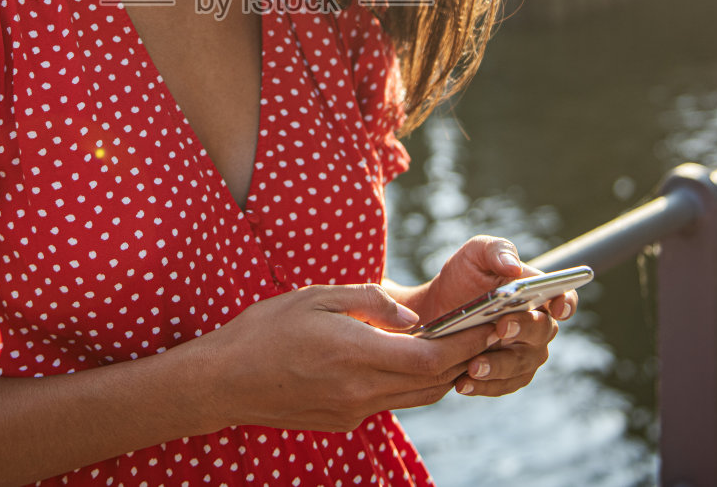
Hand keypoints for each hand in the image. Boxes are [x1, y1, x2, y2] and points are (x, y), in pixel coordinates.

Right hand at [194, 282, 501, 432]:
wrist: (223, 381)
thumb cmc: (265, 329)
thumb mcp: (315, 297)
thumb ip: (368, 302)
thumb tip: (410, 315)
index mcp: (357, 356)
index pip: (432, 357)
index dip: (468, 341)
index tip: (493, 322)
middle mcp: (361, 392)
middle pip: (434, 383)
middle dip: (467, 357)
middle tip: (491, 330)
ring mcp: (353, 411)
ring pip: (417, 398)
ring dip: (443, 373)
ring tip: (460, 343)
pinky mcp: (344, 419)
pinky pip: (392, 402)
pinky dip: (412, 382)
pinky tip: (411, 358)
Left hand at [403, 235, 577, 397]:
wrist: (436, 308)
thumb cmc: (464, 276)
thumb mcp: (475, 254)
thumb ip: (496, 251)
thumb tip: (514, 268)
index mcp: (538, 293)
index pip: (565, 298)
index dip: (566, 303)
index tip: (557, 307)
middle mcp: (538, 325)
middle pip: (543, 332)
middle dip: (523, 329)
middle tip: (499, 327)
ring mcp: (524, 353)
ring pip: (522, 364)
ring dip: (499, 366)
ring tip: (473, 366)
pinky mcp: (506, 376)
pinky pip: (502, 385)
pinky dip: (484, 386)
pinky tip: (462, 383)